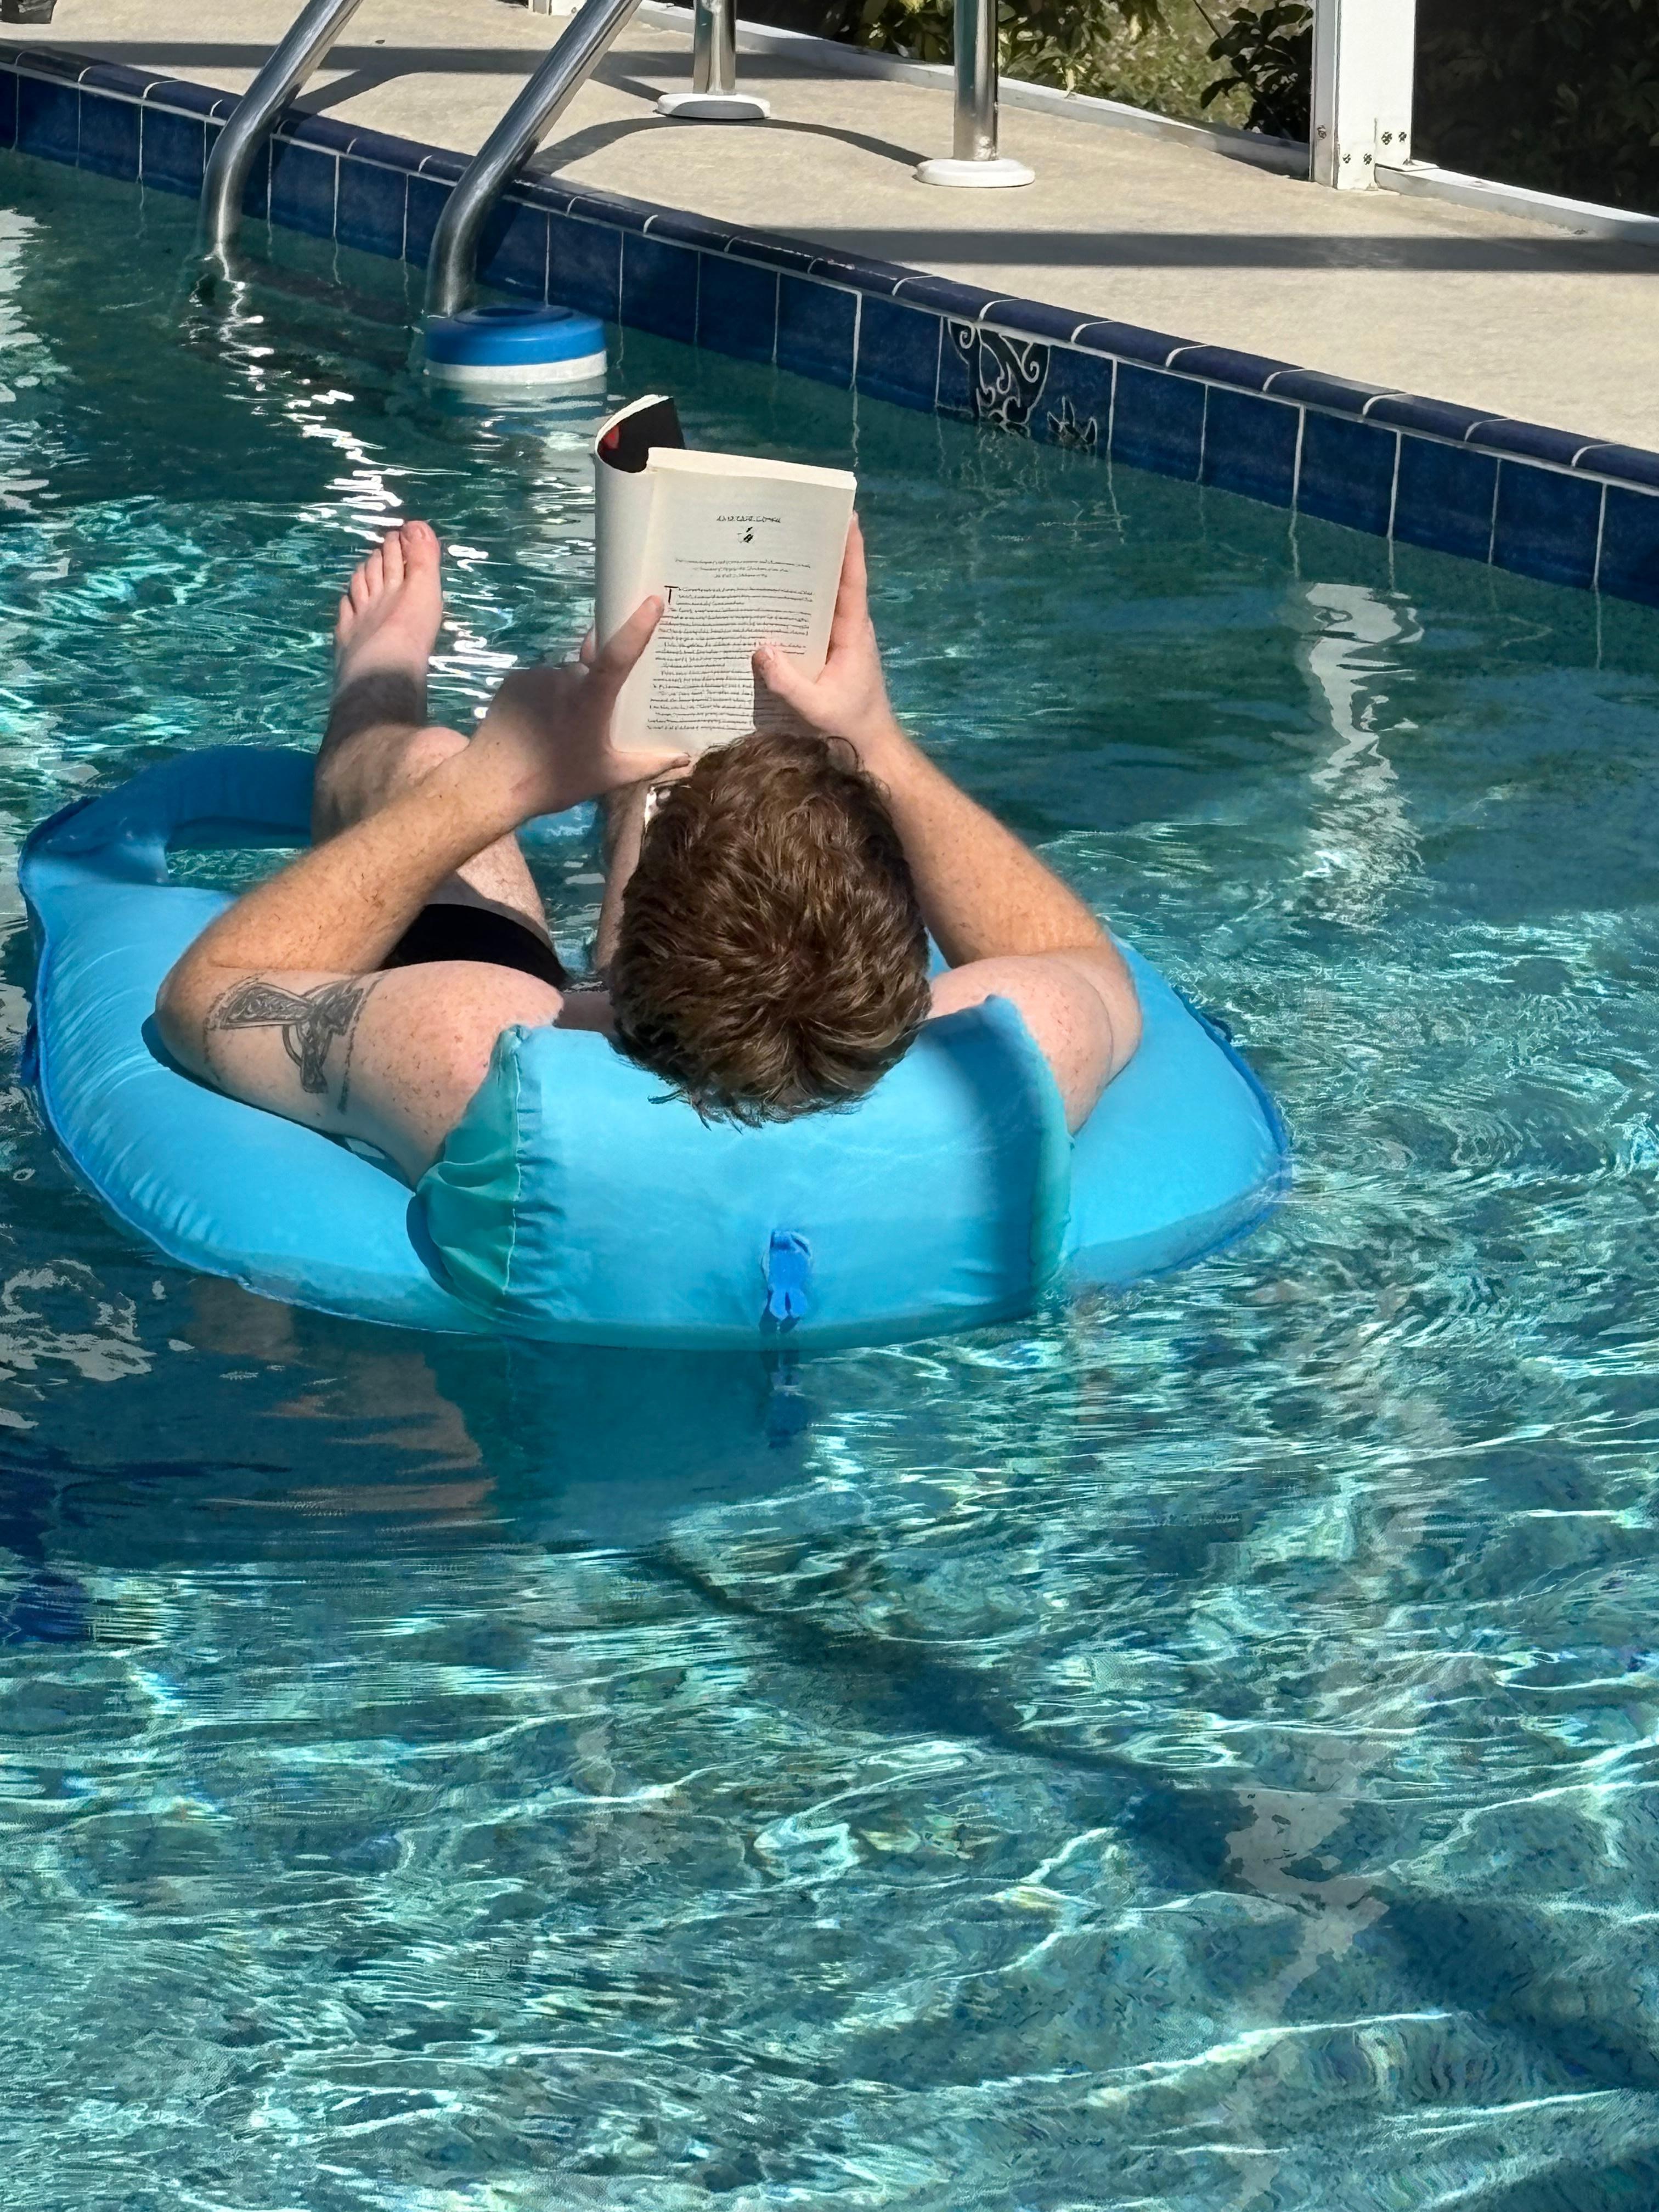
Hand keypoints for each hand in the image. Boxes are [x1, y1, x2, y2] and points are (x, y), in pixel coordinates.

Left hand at [472, 596, 686, 818]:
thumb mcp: (607, 777)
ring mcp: (537, 675)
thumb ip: (648, 763)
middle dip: (598, 686)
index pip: (618, 655)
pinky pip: (542, 680)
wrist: (492, 783)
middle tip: (595, 721)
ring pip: (566, 675)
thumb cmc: (555, 781)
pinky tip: (542, 723)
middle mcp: (564, 678)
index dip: (636, 627)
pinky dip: (547, 696)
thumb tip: (684, 757)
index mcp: (590, 699)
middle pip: (592, 668)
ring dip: (571, 694)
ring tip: (563, 729)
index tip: (652, 602)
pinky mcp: (515, 678)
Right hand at [751, 517, 905, 770]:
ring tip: (770, 554)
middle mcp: (848, 629)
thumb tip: (759, 647)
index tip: (846, 516)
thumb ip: (787, 681)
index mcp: (853, 633)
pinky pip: (809, 624)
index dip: (851, 549)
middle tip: (790, 525)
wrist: (870, 749)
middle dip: (816, 553)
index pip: (853, 582)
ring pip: (819, 602)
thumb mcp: (815, 707)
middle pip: (832, 582)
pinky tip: (765, 604)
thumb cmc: (850, 726)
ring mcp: (838, 641)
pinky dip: (792, 611)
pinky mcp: (827, 654)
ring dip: (800, 581)